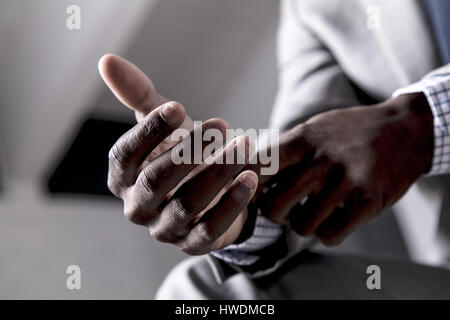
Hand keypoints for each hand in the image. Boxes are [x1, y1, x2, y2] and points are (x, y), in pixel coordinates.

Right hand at [99, 54, 257, 253]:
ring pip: (187, 204)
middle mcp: (138, 207)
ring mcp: (164, 229)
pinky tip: (250, 178)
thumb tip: (106, 59)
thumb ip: (138, 96)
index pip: (124, 156)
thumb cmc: (181, 153)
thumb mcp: (163, 126)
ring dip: (217, 173)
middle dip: (188, 152)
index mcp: (123, 178)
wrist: (210, 190)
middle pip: (156, 181)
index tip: (178, 107)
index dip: (149, 132)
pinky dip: (231, 203)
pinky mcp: (193, 243)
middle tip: (220, 124)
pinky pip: (210, 228)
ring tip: (244, 145)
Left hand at [259, 93, 433, 245]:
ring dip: (303, 224)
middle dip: (275, 213)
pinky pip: (329, 236)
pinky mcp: (368, 202)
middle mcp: (321, 160)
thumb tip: (248, 176)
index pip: (256, 170)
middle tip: (286, 207)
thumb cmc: (348, 132)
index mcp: (302, 140)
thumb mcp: (313, 129)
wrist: (404, 130)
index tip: (255, 192)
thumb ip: (283, 152)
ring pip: (301, 226)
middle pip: (273, 207)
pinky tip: (333, 219)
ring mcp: (346, 182)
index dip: (247, 186)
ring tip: (313, 211)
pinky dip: (326, 233)